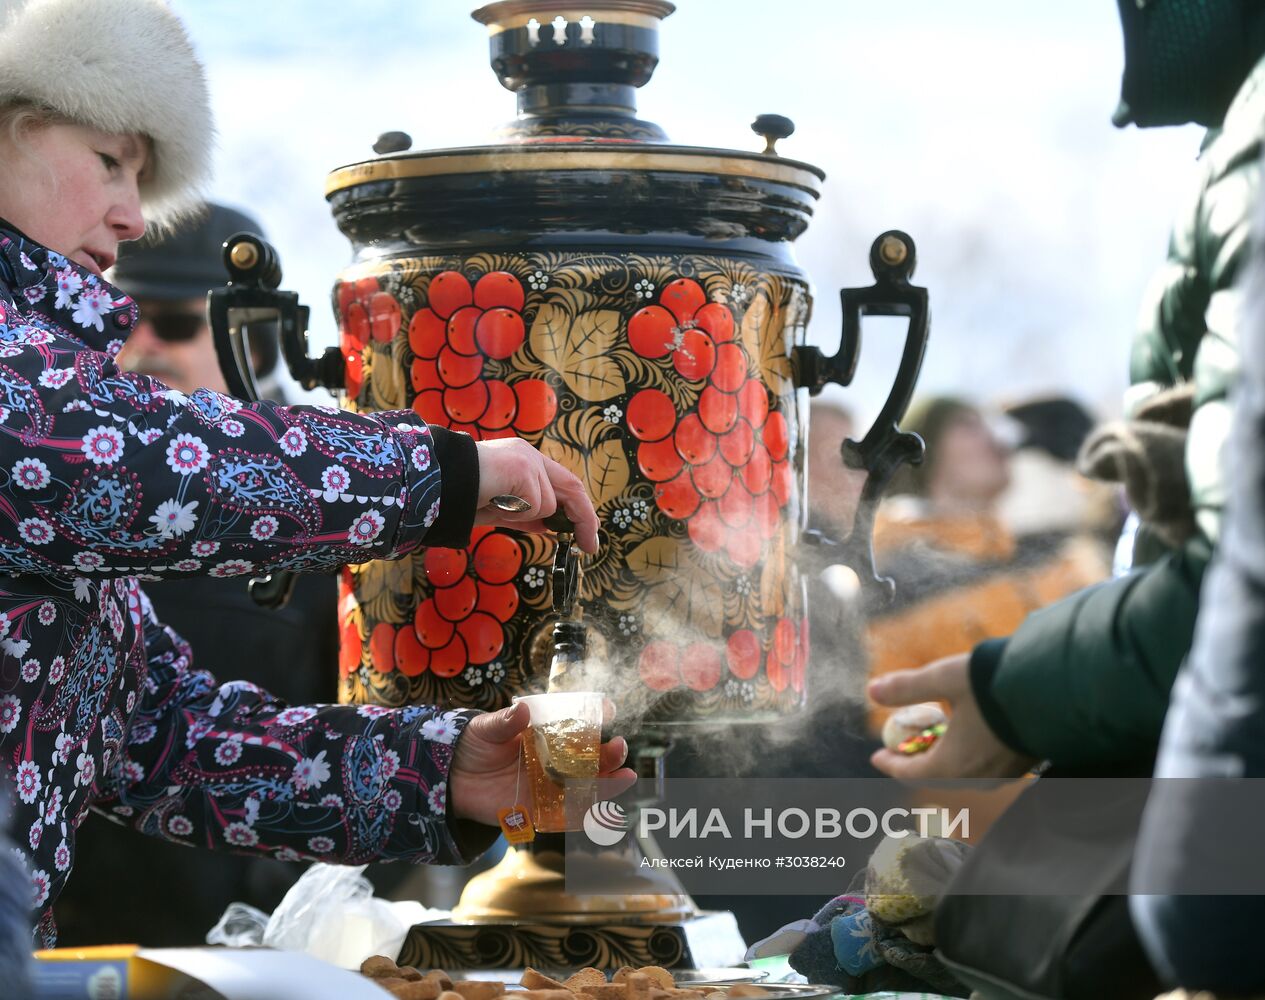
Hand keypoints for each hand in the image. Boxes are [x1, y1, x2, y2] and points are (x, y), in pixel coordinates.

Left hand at [450, 701, 636, 825]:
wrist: (451, 779)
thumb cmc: (473, 746)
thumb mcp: (486, 729)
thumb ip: (504, 723)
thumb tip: (522, 710)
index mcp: (545, 733)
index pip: (576, 723)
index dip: (595, 716)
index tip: (608, 709)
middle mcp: (553, 759)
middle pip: (588, 758)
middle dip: (608, 754)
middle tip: (619, 748)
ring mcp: (549, 785)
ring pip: (586, 786)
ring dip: (608, 783)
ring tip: (628, 777)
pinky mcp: (540, 810)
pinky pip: (567, 815)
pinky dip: (586, 814)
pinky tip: (604, 811)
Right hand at [474, 438, 599, 552]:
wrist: (436, 483)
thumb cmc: (462, 495)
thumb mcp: (502, 508)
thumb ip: (528, 513)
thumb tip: (552, 526)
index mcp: (525, 460)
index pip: (563, 484)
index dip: (578, 509)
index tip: (584, 534)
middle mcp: (529, 455)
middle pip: (572, 488)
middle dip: (584, 520)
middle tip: (590, 545)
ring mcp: (527, 460)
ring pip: (547, 505)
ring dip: (524, 516)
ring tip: (495, 505)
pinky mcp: (522, 469)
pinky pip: (534, 506)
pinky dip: (516, 513)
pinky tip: (494, 501)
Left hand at [868, 653, 1036, 781]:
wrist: (1056, 690)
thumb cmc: (995, 684)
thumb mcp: (944, 679)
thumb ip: (908, 687)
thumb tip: (872, 690)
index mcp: (953, 764)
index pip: (911, 773)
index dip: (891, 764)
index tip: (877, 756)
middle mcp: (977, 778)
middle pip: (935, 776)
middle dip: (915, 761)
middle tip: (902, 745)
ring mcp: (1003, 775)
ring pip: (961, 773)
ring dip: (942, 757)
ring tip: (934, 736)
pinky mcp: (1022, 765)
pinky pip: (984, 768)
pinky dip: (966, 755)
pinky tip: (968, 733)